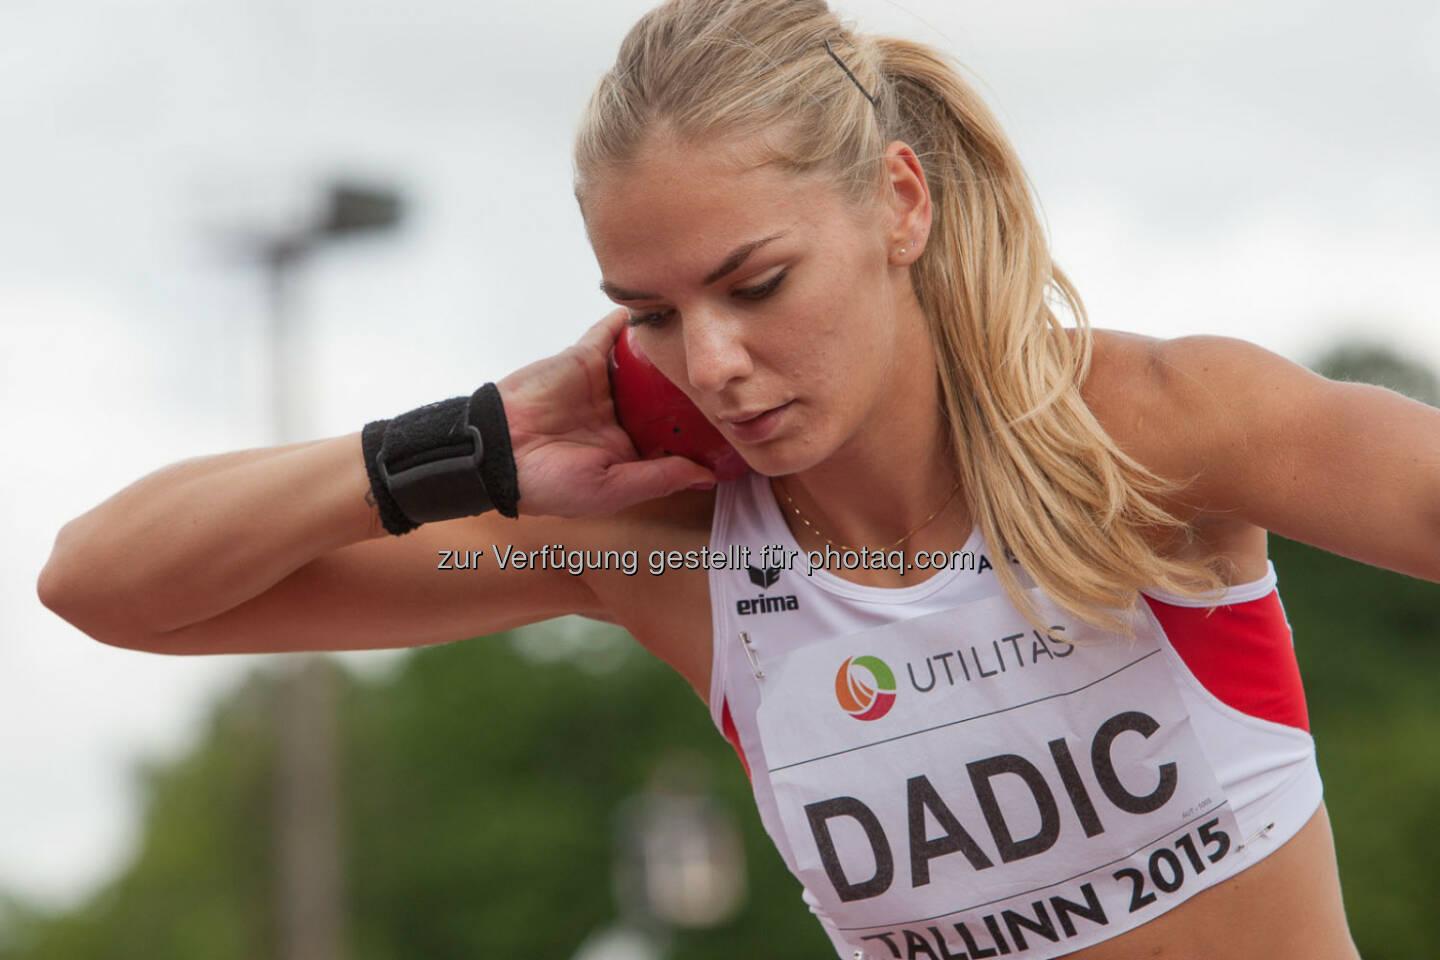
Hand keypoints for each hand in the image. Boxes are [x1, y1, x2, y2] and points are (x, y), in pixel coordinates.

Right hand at [497, 309, 718, 516]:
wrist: (497, 451)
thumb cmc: (549, 483)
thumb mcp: (611, 489)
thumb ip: (659, 478)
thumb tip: (706, 475)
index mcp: (628, 450)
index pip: (672, 436)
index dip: (699, 429)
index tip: (732, 421)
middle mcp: (619, 415)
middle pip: (664, 395)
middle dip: (690, 386)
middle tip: (727, 374)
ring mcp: (602, 385)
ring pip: (643, 363)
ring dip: (666, 351)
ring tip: (702, 338)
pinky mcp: (583, 359)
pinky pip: (609, 335)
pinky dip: (628, 321)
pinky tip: (657, 310)